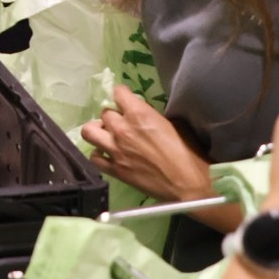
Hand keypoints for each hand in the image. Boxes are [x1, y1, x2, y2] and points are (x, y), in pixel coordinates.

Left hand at [80, 84, 211, 202]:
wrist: (190, 187)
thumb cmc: (189, 154)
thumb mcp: (175, 125)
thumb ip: (153, 116)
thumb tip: (145, 114)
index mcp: (139, 114)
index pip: (118, 92)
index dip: (122, 94)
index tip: (126, 98)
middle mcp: (122, 129)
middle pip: (104, 112)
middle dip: (113, 114)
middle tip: (121, 121)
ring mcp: (115, 150)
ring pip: (89, 131)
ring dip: (97, 130)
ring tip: (107, 134)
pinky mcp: (115, 169)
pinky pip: (94, 157)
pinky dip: (98, 153)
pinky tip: (107, 153)